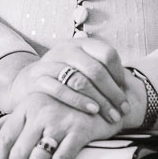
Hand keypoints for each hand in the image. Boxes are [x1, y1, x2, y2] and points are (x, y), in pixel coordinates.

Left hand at [0, 91, 120, 158]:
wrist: (103, 99)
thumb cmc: (66, 107)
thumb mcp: (37, 108)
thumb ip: (12, 121)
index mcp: (26, 106)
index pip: (5, 140)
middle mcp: (40, 111)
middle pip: (18, 153)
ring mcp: (60, 120)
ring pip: (37, 158)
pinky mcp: (80, 130)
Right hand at [7, 38, 131, 125]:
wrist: (28, 80)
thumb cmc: (64, 77)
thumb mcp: (81, 66)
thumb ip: (100, 71)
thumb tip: (130, 87)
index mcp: (81, 43)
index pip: (107, 53)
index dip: (119, 73)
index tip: (125, 91)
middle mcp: (66, 49)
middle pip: (96, 69)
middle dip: (113, 92)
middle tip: (123, 110)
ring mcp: (50, 63)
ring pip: (80, 80)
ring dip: (99, 99)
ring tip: (111, 115)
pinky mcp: (38, 79)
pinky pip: (60, 89)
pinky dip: (78, 101)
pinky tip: (91, 111)